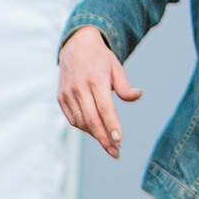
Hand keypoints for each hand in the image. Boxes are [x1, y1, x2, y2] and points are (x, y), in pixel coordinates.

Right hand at [56, 25, 137, 159]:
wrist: (76, 46)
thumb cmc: (100, 59)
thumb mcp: (116, 67)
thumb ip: (125, 85)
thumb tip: (137, 96)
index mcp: (95, 79)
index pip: (105, 108)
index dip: (112, 126)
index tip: (120, 141)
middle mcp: (79, 88)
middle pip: (92, 120)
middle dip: (104, 139)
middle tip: (116, 152)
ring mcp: (68, 93)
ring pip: (81, 122)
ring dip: (95, 135)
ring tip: (108, 143)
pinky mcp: (61, 98)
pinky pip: (72, 119)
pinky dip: (84, 128)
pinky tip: (95, 131)